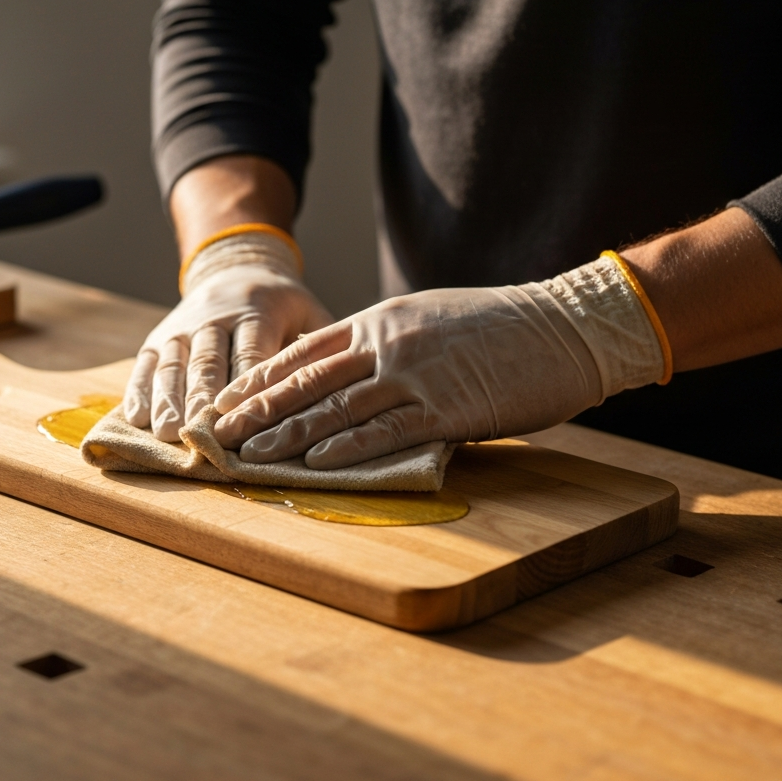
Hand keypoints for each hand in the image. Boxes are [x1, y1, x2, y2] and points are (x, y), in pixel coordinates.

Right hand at [124, 230, 331, 441]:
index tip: (244, 419)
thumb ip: (323, 344)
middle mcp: (216, 316)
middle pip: (209, 361)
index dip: (247, 387)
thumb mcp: (309, 312)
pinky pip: (147, 364)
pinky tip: (137, 419)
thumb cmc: (283, 306)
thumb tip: (341, 385)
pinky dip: (139, 391)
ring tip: (167, 433)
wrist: (237, 267)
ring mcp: (183, 326)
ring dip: (168, 400)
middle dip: (201, 398)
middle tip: (198, 434)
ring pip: (174, 364)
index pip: (252, 353)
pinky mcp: (160, 336)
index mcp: (258, 311)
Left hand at [213, 260, 666, 467]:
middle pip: (306, 380)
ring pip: (336, 407)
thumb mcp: (430, 318)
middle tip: (218, 434)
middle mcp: (387, 343)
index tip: (227, 401)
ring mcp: (415, 374)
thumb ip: (386, 341)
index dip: (260, 380)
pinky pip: (386, 430)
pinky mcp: (447, 407)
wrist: (563, 326)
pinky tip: (317, 463)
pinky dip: (348, 448)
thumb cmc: (500, 326)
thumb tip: (352, 367)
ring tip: (251, 456)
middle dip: (256, 410)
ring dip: (288, 434)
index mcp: (380, 321)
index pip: (303, 353)